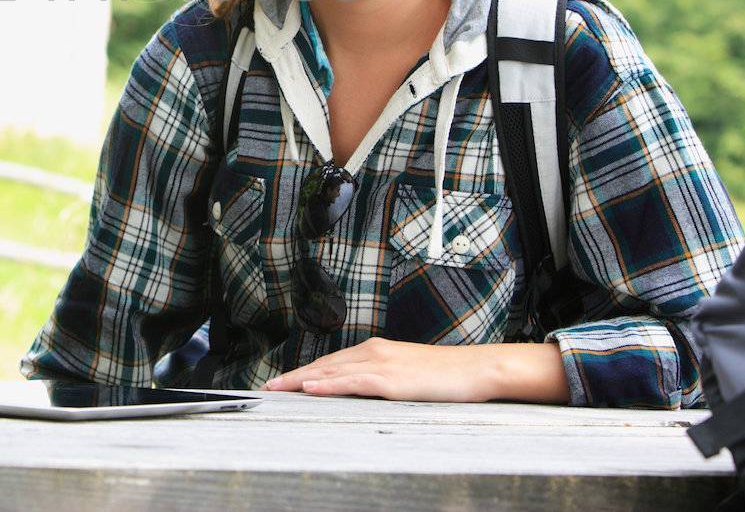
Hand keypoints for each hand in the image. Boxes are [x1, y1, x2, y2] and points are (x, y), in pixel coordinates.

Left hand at [262, 338, 569, 403]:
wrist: (476, 370)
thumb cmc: (445, 376)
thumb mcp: (406, 377)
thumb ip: (381, 381)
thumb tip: (359, 394)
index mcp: (376, 351)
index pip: (331, 363)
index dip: (303, 372)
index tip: (281, 381)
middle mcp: (373, 352)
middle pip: (324, 365)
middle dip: (293, 376)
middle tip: (267, 387)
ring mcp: (382, 364)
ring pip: (333, 371)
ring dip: (302, 379)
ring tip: (278, 388)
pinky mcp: (392, 380)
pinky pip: (354, 382)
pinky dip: (330, 384)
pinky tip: (312, 388)